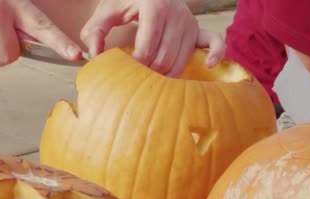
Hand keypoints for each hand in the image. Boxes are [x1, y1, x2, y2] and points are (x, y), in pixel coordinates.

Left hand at [80, 0, 224, 76]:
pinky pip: (214, 43)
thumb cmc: (124, 2)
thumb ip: (94, 32)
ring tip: (151, 80)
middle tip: (136, 78)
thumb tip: (93, 55)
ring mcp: (190, 21)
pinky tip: (208, 66)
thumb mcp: (106, 13)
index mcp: (154, 6)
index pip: (147, 48)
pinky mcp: (198, 29)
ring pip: (181, 59)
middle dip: (148, 73)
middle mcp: (177, 13)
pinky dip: (215, 55)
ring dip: (167, 75)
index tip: (124, 71)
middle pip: (164, 58)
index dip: (134, 65)